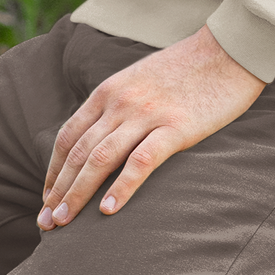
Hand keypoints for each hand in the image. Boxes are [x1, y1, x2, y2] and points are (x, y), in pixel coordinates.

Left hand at [39, 28, 264, 228]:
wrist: (228, 50)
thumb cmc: (188, 70)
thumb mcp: (140, 81)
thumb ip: (119, 106)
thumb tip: (103, 138)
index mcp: (108, 91)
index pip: (67, 136)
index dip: (53, 170)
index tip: (47, 198)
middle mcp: (119, 102)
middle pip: (77, 152)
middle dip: (58, 190)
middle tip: (46, 223)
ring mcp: (146, 114)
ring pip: (99, 159)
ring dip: (77, 194)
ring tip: (63, 223)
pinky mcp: (176, 127)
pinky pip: (140, 162)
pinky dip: (121, 187)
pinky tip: (108, 211)